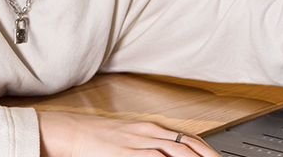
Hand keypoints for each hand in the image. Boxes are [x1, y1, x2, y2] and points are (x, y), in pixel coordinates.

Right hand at [37, 110, 220, 156]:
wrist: (72, 132)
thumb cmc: (98, 137)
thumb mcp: (130, 139)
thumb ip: (151, 147)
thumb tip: (166, 155)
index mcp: (152, 129)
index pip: (191, 140)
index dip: (209, 151)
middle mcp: (150, 133)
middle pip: (190, 146)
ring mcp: (139, 143)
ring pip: (177, 152)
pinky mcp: (127, 153)